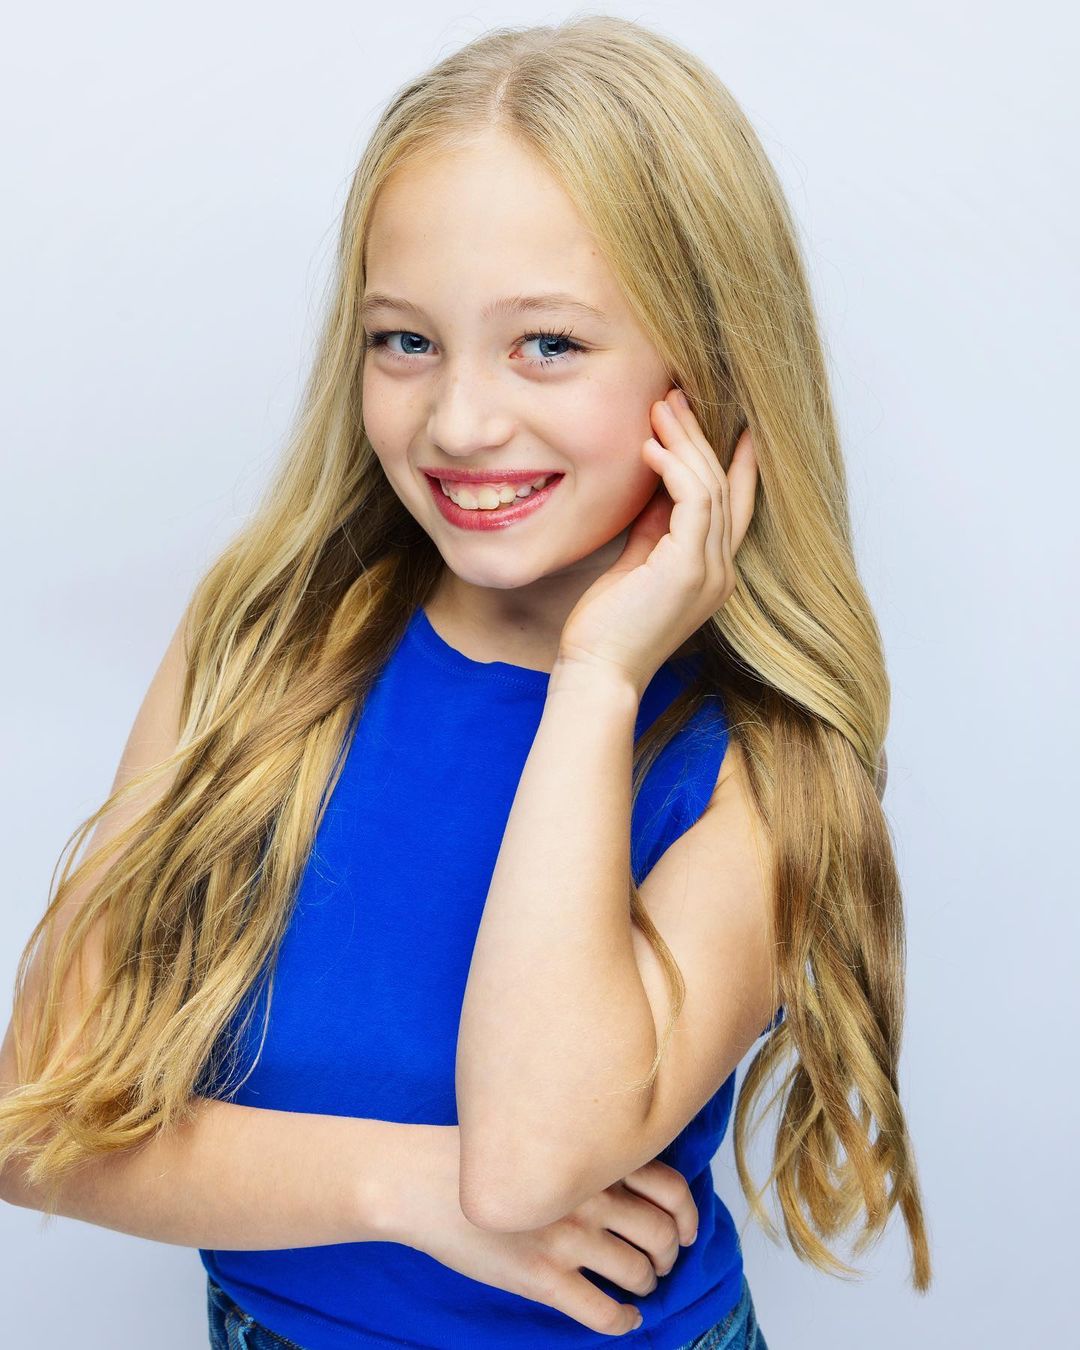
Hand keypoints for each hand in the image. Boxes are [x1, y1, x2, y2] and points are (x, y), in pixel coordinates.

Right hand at [387, 1127, 697, 1337]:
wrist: (418, 1180)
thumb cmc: (472, 1154)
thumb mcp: (537, 1134)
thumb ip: (580, 1151)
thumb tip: (625, 1178)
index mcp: (589, 1156)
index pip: (669, 1187)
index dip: (686, 1215)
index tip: (684, 1229)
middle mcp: (588, 1195)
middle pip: (660, 1235)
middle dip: (667, 1256)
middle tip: (659, 1262)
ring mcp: (566, 1238)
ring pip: (637, 1273)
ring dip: (646, 1286)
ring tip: (639, 1287)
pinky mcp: (541, 1278)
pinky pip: (602, 1312)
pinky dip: (622, 1321)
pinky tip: (622, 1319)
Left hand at [555, 387, 757, 698]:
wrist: (597, 672)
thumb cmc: (607, 626)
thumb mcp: (637, 564)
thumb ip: (653, 527)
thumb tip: (654, 480)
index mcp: (712, 572)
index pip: (737, 507)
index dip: (741, 464)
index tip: (735, 424)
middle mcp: (721, 571)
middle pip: (723, 487)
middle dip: (700, 438)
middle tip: (676, 398)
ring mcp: (710, 571)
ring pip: (710, 487)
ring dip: (685, 442)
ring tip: (660, 408)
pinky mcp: (688, 569)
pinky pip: (694, 500)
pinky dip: (675, 467)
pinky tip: (650, 447)